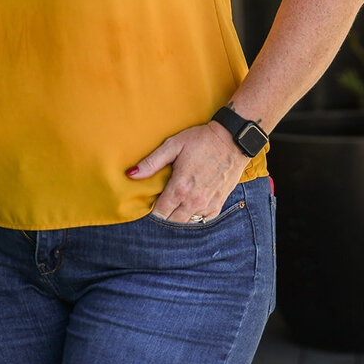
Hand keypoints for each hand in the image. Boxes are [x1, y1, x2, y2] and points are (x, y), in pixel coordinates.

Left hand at [126, 121, 248, 221]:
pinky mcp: (219, 204)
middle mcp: (194, 201)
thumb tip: (131, 174)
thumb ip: (151, 162)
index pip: (160, 212)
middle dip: (164, 214)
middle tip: (162, 201)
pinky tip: (190, 205)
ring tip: (175, 203)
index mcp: (180, 188)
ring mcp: (208, 204)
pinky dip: (194, 216)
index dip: (152, 209)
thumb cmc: (201, 140)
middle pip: (172, 221)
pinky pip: (203, 220)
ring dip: (179, 216)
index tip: (151, 200)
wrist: (232, 141)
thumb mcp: (173, 146)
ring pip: (187, 222)